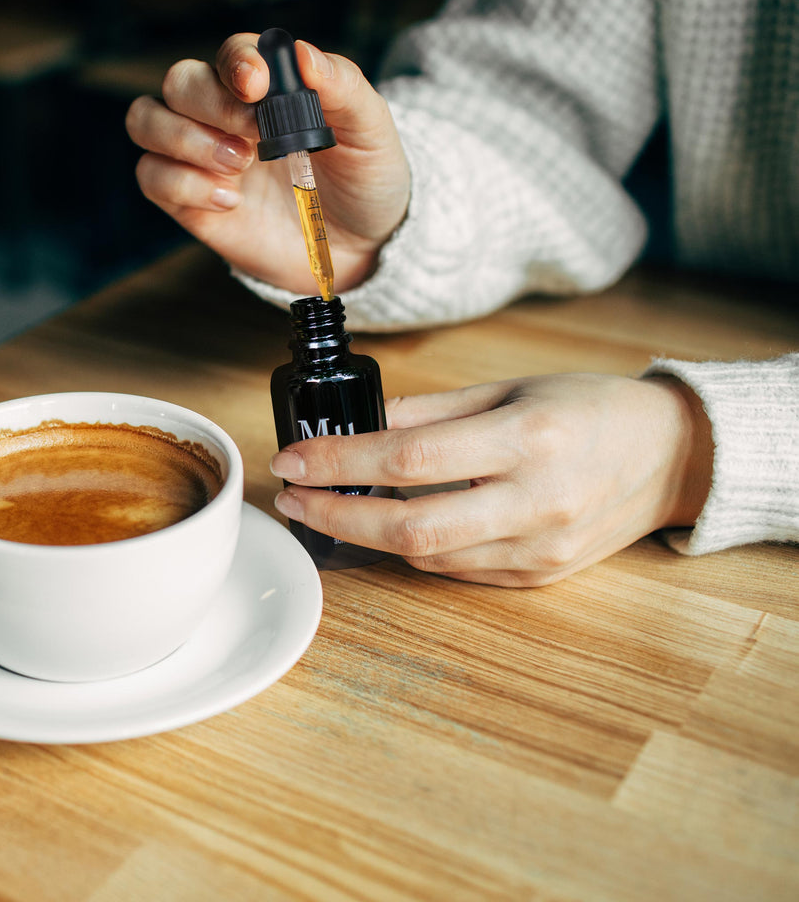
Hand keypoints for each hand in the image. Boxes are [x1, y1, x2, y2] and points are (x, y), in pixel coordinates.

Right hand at [125, 33, 410, 294]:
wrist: (358, 248)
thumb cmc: (364, 180)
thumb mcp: (370, 132)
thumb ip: (343, 87)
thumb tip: (302, 53)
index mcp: (267, 86)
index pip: (232, 52)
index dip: (236, 62)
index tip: (257, 87)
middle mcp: (224, 113)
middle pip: (179, 80)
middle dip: (210, 105)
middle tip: (254, 139)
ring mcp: (200, 155)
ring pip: (145, 120)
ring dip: (184, 139)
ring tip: (239, 167)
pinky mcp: (186, 199)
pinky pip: (150, 176)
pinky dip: (183, 184)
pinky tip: (229, 201)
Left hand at [271, 374, 715, 586]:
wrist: (670, 457)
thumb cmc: (591, 410)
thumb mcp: (512, 387)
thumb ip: (433, 410)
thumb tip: (361, 423)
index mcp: (528, 438)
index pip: (410, 459)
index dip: (339, 463)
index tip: (292, 459)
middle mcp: (535, 500)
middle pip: (410, 527)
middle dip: (336, 517)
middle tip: (292, 499)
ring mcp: (538, 547)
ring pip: (427, 556)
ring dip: (365, 537)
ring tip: (327, 509)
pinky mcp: (537, 575)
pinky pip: (455, 570)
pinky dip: (412, 550)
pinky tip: (386, 526)